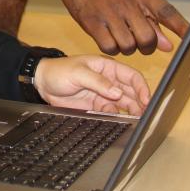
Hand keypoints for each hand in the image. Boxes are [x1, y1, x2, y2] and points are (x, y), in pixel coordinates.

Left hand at [33, 55, 150, 115]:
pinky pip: (111, 112)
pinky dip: (118, 117)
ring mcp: (103, 94)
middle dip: (140, 102)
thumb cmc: (59, 71)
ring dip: (131, 111)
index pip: (131, 76)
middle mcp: (109, 81)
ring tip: (138, 121)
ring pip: (123, 104)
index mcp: (107, 67)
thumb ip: (98, 82)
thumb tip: (117, 92)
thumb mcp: (78, 73)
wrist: (42, 83)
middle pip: (131, 92)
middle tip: (146, 115)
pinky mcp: (96, 106)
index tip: (147, 100)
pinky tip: (122, 122)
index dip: (141, 87)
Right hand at [54, 0, 188, 54]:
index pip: (166, 12)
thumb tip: (168, 46)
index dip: (181, 28)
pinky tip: (109, 38)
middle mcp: (126, 2)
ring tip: (122, 36)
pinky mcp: (92, 22)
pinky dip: (112, 49)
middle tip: (142, 42)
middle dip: (147, 46)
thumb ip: (152, 18)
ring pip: (129, 46)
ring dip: (128, 48)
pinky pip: (110, 48)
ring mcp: (108, 12)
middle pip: (148, 38)